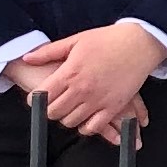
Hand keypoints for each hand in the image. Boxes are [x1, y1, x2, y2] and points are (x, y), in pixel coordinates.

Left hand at [23, 22, 165, 139]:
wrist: (139, 43)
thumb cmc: (108, 39)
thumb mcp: (75, 40)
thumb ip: (49, 52)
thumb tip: (28, 58)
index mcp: (69, 73)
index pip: (42, 96)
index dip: (35, 99)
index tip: (36, 98)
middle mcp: (81, 90)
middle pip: (54, 112)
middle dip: (49, 110)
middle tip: (52, 104)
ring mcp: (98, 100)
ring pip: (71, 121)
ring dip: (66, 118)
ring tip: (69, 109)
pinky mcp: (113, 107)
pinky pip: (94, 127)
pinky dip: (86, 127)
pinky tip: (84, 120)